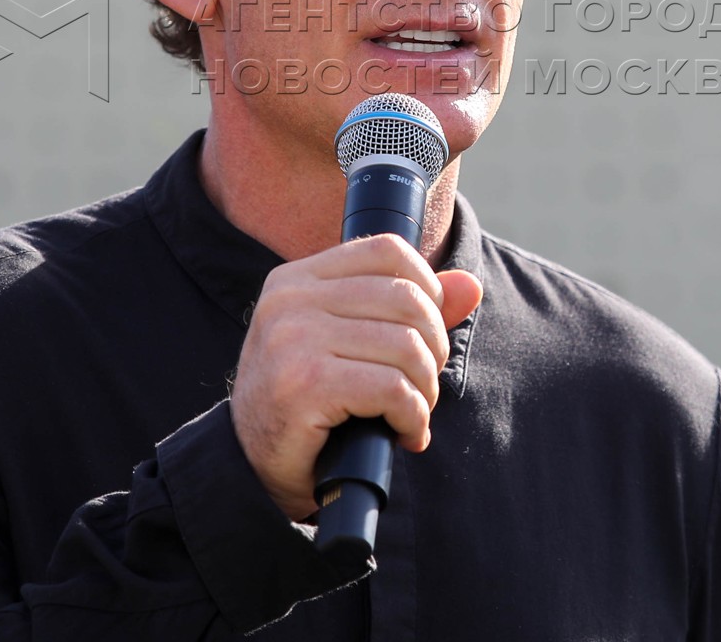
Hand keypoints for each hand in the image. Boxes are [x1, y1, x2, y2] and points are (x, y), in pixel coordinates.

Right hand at [229, 233, 484, 521]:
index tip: (424, 336)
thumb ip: (407, 310)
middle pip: (407, 299)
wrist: (250, 469)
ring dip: (425, 390)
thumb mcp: (350, 345)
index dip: (427, 289)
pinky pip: (392, 389)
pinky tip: (405, 434)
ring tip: (413, 414)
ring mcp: (293, 338)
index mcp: (297, 278)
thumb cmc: (305, 405)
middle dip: (433, 349)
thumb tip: (469, 286)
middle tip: (422, 387)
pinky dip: (413, 416)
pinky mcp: (303, 383)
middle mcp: (291, 299)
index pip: (388, 251)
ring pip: (406, 346)